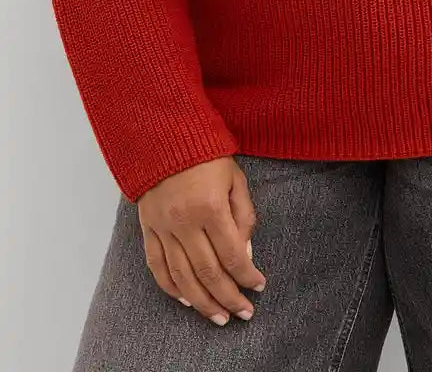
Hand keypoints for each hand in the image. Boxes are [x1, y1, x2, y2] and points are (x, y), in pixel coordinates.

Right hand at [137, 156, 267, 324]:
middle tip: (243, 313)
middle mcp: (184, 222)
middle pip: (208, 273)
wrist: (164, 137)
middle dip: (228, 297)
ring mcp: (163, 228)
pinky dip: (171, 288)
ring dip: (202, 302)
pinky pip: (157, 266)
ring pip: (182, 277)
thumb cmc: (207, 155)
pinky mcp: (148, 229)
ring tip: (218, 316)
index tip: (259, 286)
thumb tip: (245, 255)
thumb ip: (243, 216)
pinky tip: (186, 299)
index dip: (247, 275)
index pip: (231, 254)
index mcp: (210, 207)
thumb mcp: (235, 179)